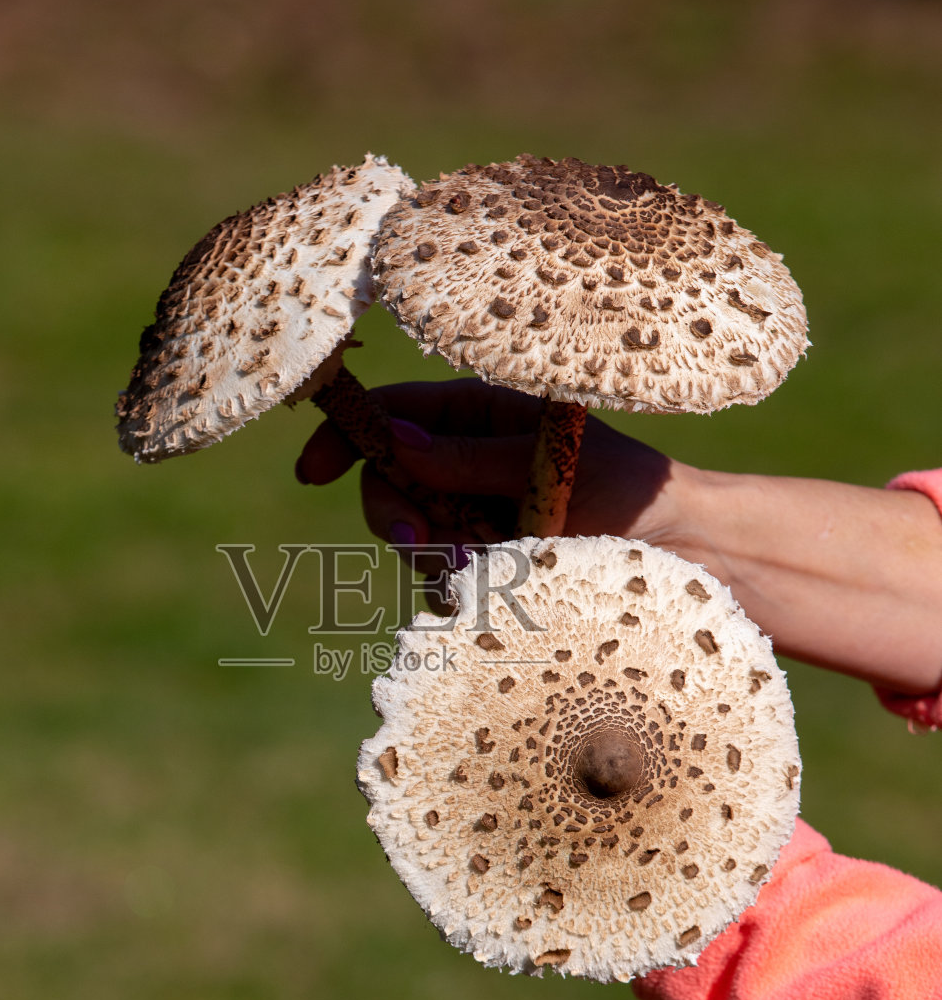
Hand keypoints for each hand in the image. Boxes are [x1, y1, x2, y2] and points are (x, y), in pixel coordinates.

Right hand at [294, 377, 682, 551]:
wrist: (684, 556)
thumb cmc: (631, 489)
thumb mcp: (549, 463)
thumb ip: (469, 456)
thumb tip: (392, 441)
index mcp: (480, 414)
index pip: (391, 412)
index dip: (344, 435)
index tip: (315, 470)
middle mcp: (465, 461)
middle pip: (386, 480)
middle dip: (395, 512)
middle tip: (428, 541)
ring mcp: (470, 515)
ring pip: (409, 534)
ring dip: (434, 553)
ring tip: (488, 565)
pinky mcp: (483, 565)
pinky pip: (437, 576)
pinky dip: (455, 585)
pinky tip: (494, 587)